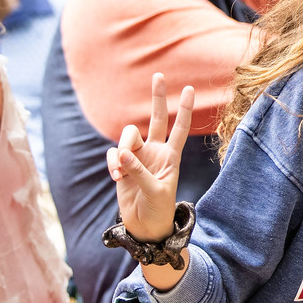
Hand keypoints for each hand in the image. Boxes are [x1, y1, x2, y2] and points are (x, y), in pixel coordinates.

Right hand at [106, 72, 193, 242]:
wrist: (145, 226)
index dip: (184, 109)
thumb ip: (139, 171)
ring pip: (128, 136)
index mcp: (171, 157)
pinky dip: (113, 162)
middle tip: (159, 76)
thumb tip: (122, 154)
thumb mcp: (154, 191)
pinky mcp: (122, 165)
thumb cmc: (158, 209)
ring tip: (120, 171)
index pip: (180, 128)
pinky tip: (116, 176)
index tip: (189, 89)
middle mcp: (155, 152)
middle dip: (157, 98)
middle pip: (156, 118)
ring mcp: (138, 157)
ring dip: (122, 149)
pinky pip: (114, 153)